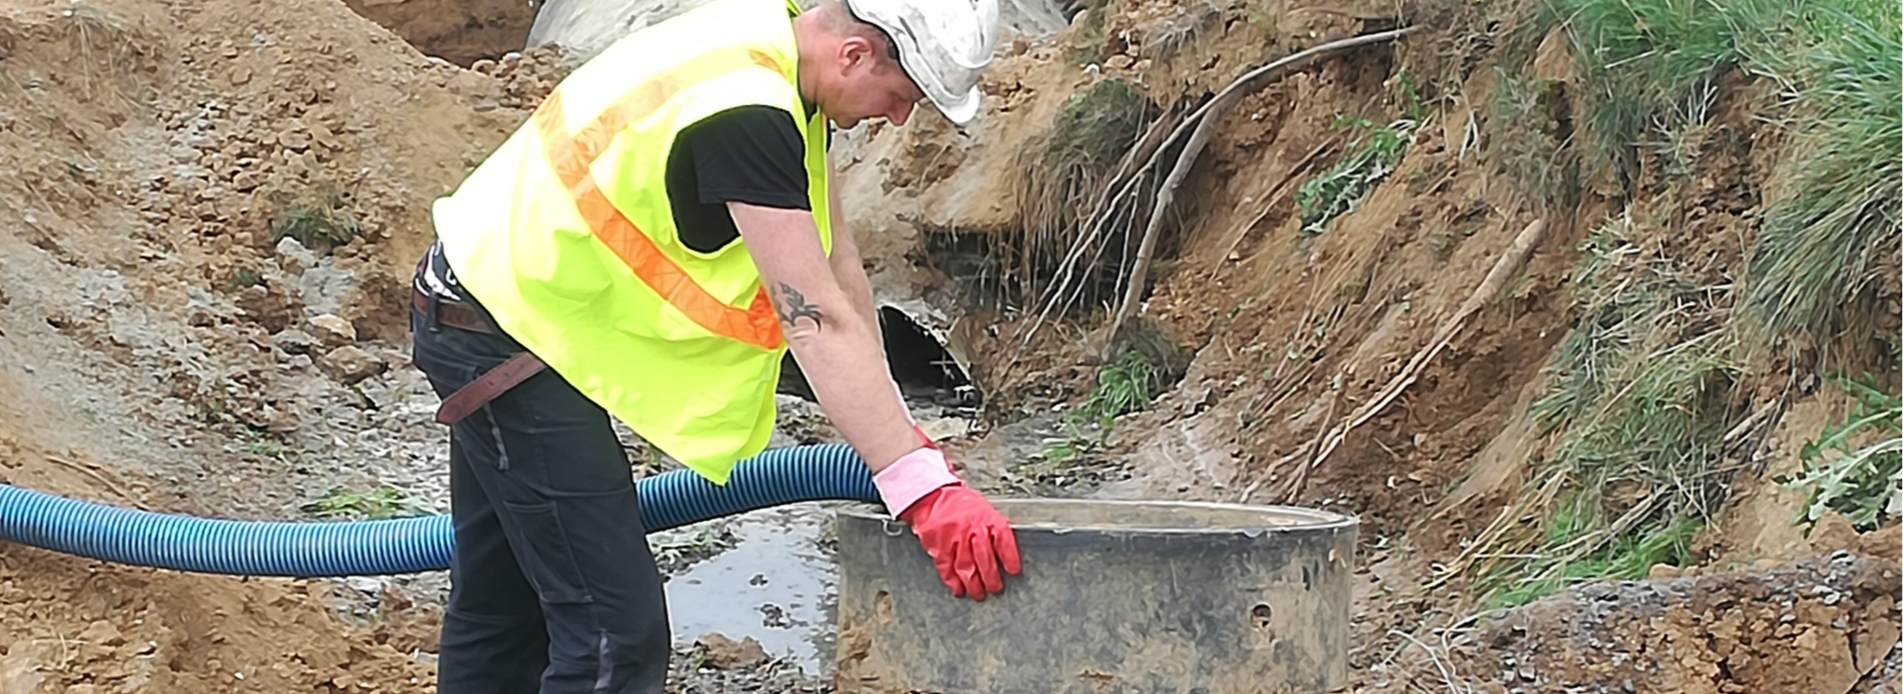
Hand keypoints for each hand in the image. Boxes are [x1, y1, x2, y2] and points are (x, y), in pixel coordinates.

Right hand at [899, 482, 1021, 600]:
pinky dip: (952, 581)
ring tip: (978, 594)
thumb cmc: (960, 504)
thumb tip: (1006, 552)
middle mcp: (972, 529)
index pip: (1003, 540)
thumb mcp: (983, 510)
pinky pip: (946, 568)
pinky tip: (958, 589)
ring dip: (973, 584)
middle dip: (991, 578)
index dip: (1010, 558)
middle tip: (995, 588)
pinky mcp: (938, 547)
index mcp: (987, 518)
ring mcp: (954, 539)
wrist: (932, 496)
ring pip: (966, 567)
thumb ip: (993, 529)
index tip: (1013, 571)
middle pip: (984, 559)